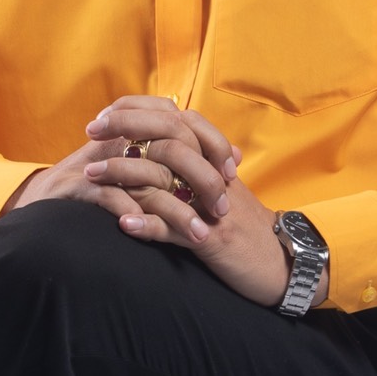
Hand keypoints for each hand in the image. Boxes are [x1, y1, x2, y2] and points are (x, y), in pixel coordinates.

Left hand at [12, 95, 319, 310]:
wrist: (285, 263)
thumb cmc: (245, 227)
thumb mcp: (220, 191)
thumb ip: (193, 168)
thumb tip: (151, 148)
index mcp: (213, 159)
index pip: (174, 119)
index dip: (138, 112)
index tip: (104, 116)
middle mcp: (213, 173)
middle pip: (168, 136)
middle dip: (126, 129)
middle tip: (90, 131)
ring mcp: (211, 205)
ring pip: (166, 178)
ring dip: (124, 174)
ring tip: (91, 174)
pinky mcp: (213, 238)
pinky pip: (175, 228)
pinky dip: (148, 225)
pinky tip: (123, 223)